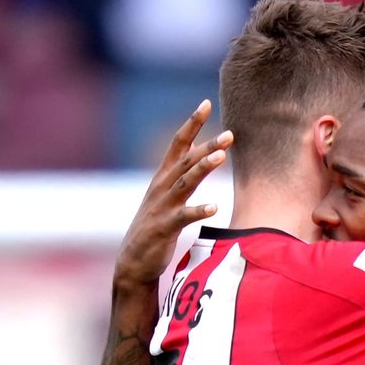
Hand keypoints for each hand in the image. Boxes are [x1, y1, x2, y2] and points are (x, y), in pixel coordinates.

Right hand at [113, 101, 231, 291]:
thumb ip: (181, 173)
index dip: (191, 123)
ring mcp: (162, 206)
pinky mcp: (164, 228)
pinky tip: (214, 207)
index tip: (206, 102)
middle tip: (229, 134)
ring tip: (222, 158)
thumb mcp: (165, 196)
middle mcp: (161, 187)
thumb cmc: (155, 228)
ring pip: (185, 182)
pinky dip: (198, 211)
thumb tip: (199, 148)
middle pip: (186, 160)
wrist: (134, 262)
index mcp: (163, 177)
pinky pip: (183, 217)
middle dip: (207, 145)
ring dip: (203, 168)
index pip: (178, 143)